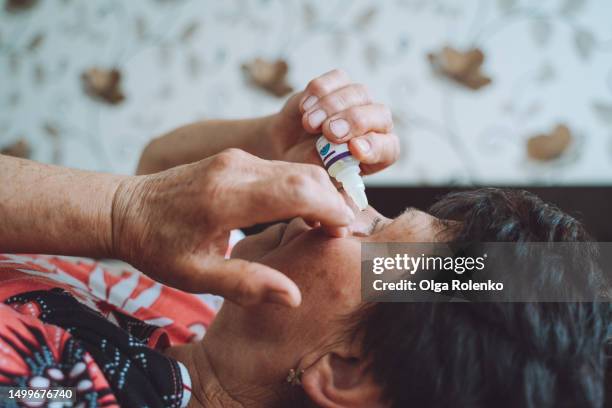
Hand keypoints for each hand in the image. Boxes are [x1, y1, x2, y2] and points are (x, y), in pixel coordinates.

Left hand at [111, 148, 353, 307]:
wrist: (125, 209)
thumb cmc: (158, 246)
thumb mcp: (196, 276)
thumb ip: (246, 285)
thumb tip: (295, 297)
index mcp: (225, 198)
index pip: (297, 191)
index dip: (330, 210)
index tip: (343, 235)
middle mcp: (235, 168)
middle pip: (305, 175)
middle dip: (333, 202)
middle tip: (341, 235)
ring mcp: (236, 159)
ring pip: (296, 169)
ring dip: (319, 194)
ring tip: (326, 227)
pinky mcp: (236, 158)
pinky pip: (281, 168)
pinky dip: (302, 188)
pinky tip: (303, 213)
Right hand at [267, 69, 399, 174]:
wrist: (288, 148)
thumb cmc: (308, 164)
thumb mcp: (317, 173)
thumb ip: (328, 163)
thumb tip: (333, 151)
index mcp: (377, 154)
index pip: (388, 148)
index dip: (374, 147)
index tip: (354, 149)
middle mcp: (373, 125)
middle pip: (380, 114)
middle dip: (354, 121)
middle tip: (329, 132)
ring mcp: (357, 102)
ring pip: (358, 93)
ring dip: (332, 106)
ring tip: (309, 124)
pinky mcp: (338, 85)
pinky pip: (337, 78)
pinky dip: (319, 91)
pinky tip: (304, 108)